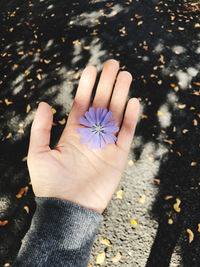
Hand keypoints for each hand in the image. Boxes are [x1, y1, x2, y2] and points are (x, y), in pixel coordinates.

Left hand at [27, 59, 139, 212]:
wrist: (67, 209)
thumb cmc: (50, 184)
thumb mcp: (37, 153)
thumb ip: (41, 128)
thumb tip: (45, 103)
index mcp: (73, 132)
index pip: (82, 103)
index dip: (87, 86)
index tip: (92, 68)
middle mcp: (91, 135)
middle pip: (101, 104)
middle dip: (107, 84)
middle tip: (113, 63)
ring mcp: (106, 144)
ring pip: (116, 114)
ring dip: (120, 95)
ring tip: (125, 75)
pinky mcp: (118, 156)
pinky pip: (126, 134)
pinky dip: (131, 118)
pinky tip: (133, 102)